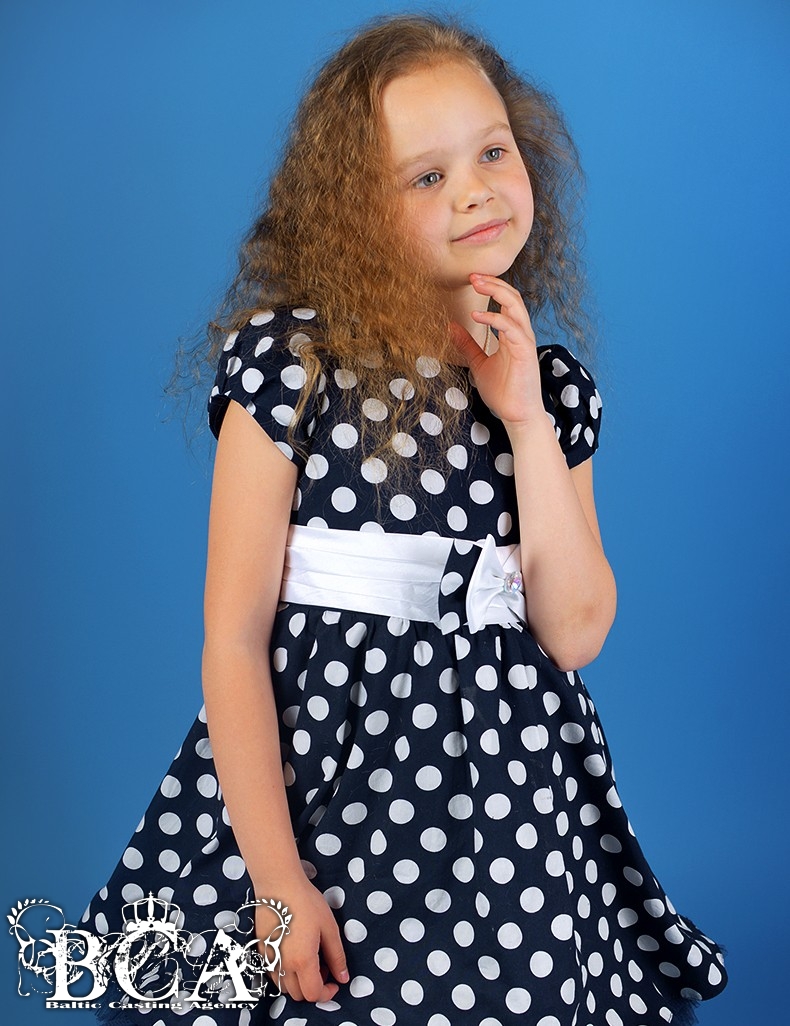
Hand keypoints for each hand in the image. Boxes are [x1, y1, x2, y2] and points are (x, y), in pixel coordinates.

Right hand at [257, 873, 348, 1001]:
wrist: (278, 885)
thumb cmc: (306, 902)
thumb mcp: (329, 927)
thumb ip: (336, 956)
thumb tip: (343, 978)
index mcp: (303, 961)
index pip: (314, 994)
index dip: (327, 993)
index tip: (334, 982)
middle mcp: (283, 966)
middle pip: (298, 995)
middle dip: (314, 987)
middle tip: (323, 966)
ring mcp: (269, 960)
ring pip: (284, 987)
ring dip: (298, 982)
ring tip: (309, 958)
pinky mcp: (261, 951)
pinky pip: (273, 974)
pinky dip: (285, 973)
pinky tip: (293, 953)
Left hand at [449, 274, 544, 426]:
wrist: (517, 415)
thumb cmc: (503, 391)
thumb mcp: (478, 363)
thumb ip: (467, 345)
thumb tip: (451, 326)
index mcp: (512, 335)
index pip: (507, 301)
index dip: (492, 287)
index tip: (472, 278)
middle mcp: (521, 334)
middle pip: (513, 297)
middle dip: (494, 282)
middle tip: (473, 274)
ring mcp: (524, 342)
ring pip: (516, 306)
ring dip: (496, 291)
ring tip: (477, 283)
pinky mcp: (525, 352)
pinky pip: (511, 328)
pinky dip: (495, 318)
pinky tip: (476, 316)